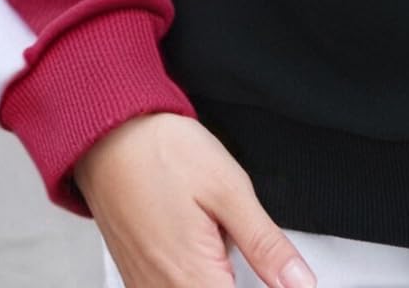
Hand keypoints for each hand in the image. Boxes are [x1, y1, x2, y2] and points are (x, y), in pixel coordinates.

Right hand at [74, 111, 318, 287]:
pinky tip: (199, 245)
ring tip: (216, 235)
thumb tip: (300, 281)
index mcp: (195, 279)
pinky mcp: (137, 280)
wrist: (108, 137)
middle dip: (239, 274)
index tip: (274, 269)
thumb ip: (266, 244)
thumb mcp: (229, 188)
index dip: (265, 284)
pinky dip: (194, 273)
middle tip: (232, 233)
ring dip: (216, 274)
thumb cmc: (162, 153)